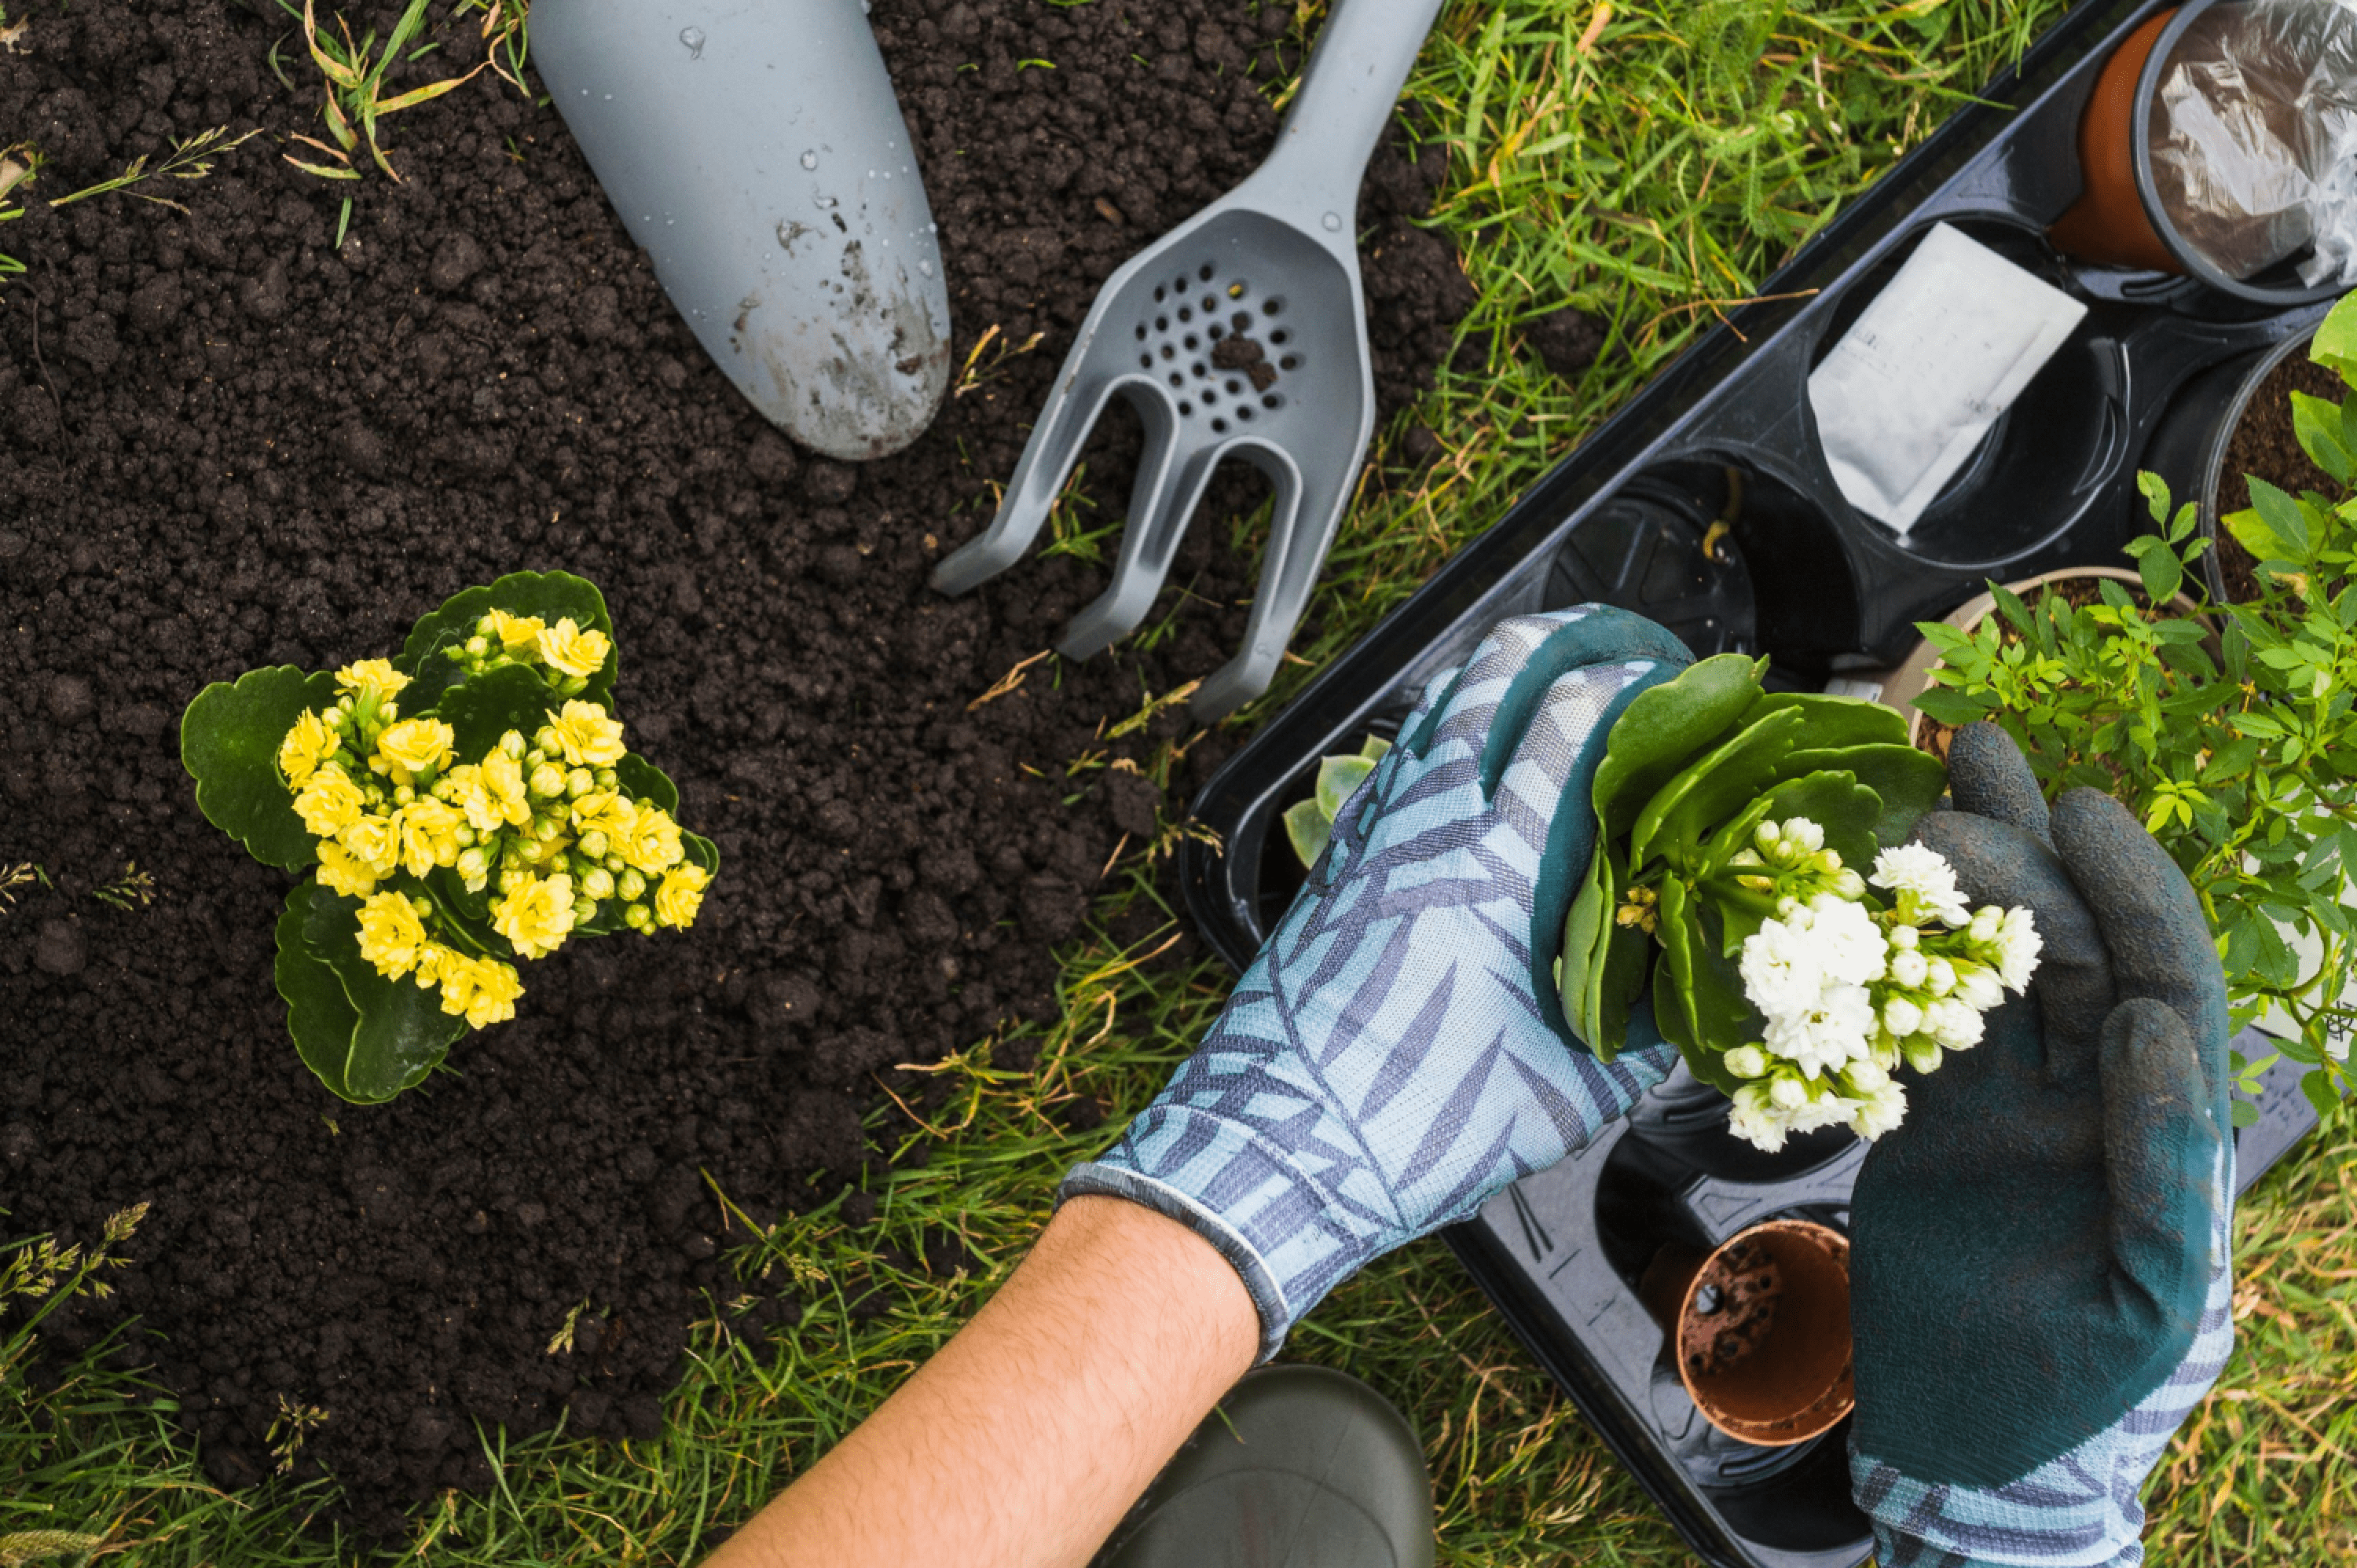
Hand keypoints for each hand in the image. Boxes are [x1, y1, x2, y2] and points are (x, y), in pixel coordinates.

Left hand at [1064, 606, 1694, 1356]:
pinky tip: (1458, 766)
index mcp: (1494, 865)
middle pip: (1488, 677)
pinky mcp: (1330, 867)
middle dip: (1556, 638)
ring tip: (1540, 677)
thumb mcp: (1566, 1097)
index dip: (1628, 681)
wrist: (1275, 1150)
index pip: (1569, 722)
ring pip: (1429, 713)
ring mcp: (1366, 838)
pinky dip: (1434, 741)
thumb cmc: (1416, 1128)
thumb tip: (1684, 1009)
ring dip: (1488, 679)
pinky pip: (1390, 769)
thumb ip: (1637, 1042)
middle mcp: (1424, 826)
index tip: (1674, 677)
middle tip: (1609, 641)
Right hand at [1849, 723, 2234, 1561]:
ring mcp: (2010, 1104)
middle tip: (1966, 774)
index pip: (2160, 983)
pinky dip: (1895, 953)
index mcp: (2161, 1130)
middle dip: (2030, 856)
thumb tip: (2149, 1030)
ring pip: (1995, 965)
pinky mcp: (1933, 1121)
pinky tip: (1869, 887)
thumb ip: (2164, 1168)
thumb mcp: (2148, 1300)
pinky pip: (1915, 1019)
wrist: (1968, 1447)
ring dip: (1969, 877)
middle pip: (2072, 948)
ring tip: (1931, 781)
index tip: (2080, 811)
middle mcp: (2092, 1098)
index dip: (2130, 892)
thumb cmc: (2076, 1394)